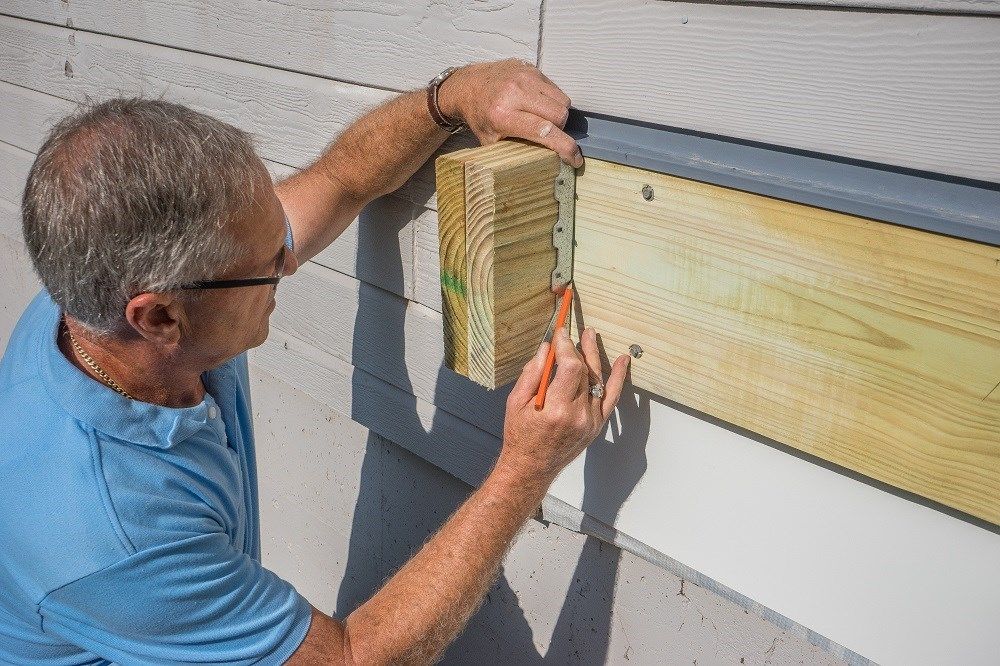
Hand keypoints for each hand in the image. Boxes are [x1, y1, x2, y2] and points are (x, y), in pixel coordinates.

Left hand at [438, 59, 582, 167]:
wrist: (468, 85)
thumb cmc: (480, 116)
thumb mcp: (492, 141)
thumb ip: (517, 150)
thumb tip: (546, 163)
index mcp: (503, 116)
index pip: (545, 132)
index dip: (565, 148)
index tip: (575, 159)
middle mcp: (515, 93)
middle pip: (560, 115)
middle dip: (560, 129)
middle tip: (549, 134)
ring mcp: (524, 77)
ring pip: (562, 100)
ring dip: (558, 114)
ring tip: (543, 118)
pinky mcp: (531, 68)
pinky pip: (555, 88)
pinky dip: (552, 100)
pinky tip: (538, 104)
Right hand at [496, 327, 630, 487]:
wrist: (532, 468)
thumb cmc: (520, 436)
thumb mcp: (516, 402)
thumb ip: (533, 373)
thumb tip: (547, 349)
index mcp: (556, 409)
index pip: (570, 367)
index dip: (566, 346)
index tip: (560, 335)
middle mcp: (578, 415)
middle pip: (584, 371)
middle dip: (577, 349)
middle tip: (573, 333)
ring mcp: (591, 421)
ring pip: (597, 380)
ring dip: (594, 357)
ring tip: (591, 337)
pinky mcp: (597, 425)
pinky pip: (611, 398)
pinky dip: (618, 378)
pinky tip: (622, 361)